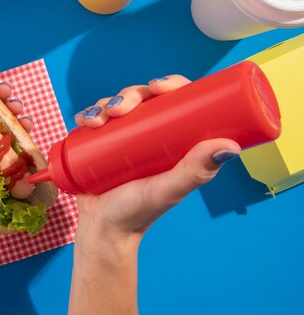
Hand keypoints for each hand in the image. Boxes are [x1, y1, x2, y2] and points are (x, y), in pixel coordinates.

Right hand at [74, 75, 241, 245]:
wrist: (103, 229)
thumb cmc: (139, 213)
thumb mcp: (169, 189)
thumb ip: (196, 171)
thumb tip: (230, 146)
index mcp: (174, 140)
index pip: (177, 101)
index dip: (170, 85)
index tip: (158, 87)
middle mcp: (150, 135)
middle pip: (144, 98)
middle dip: (129, 95)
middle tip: (119, 109)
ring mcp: (123, 138)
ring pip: (117, 106)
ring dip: (105, 104)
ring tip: (96, 121)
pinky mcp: (100, 144)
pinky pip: (95, 120)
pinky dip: (88, 114)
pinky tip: (84, 120)